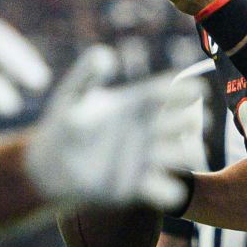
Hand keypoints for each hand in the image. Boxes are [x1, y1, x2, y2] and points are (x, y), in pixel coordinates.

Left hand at [24, 45, 204, 209]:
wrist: (48, 166)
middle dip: (193, 121)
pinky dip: (168, 191)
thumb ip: (88, 74)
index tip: (198, 90)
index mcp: (136, 103)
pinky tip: (162, 188)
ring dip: (186, 155)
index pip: (169, 92)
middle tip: (195, 123)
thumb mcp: (73, 95)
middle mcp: (146, 130)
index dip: (185, 90)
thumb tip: (104, 55)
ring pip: (180, 156)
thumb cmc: (62, 126)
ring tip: (181, 155)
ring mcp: (144, 158)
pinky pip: (163, 190)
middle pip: (182, 122)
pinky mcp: (137, 186)